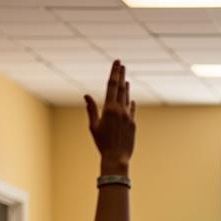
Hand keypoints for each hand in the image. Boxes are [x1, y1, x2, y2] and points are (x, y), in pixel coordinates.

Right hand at [84, 59, 135, 173]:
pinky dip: (130, 103)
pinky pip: (132, 110)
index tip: (117, 62)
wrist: (117, 158)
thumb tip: (86, 95)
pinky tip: (130, 99)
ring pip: (127, 98)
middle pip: (121, 88)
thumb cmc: (102, 143)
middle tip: (121, 64)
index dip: (115, 73)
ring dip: (126, 88)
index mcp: (109, 109)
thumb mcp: (93, 126)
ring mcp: (128, 117)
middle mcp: (121, 110)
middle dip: (121, 75)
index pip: (112, 85)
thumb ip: (91, 109)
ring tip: (125, 79)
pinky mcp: (133, 124)